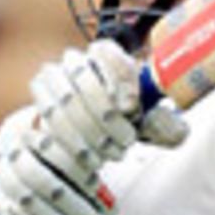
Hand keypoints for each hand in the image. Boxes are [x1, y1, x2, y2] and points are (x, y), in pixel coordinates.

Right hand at [30, 40, 187, 172]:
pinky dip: (70, 144)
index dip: (120, 80)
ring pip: (65, 103)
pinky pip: (49, 122)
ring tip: (109, 156)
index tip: (132, 108)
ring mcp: (51, 77)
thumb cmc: (119, 125)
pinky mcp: (37, 101)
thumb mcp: (145, 124)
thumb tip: (178, 133)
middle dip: (106, 117)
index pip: (108, 53)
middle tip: (124, 143)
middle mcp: (74, 59)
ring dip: (89, 135)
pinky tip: (88, 161)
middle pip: (84, 80)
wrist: (81, 136)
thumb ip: (164, 127)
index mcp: (105, 53)